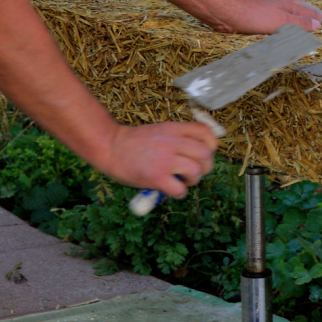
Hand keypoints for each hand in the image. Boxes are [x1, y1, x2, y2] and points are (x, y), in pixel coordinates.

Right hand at [95, 122, 218, 198]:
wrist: (110, 147)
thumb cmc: (134, 142)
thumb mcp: (160, 131)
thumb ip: (177, 139)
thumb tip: (197, 156)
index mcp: (174, 128)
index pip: (205, 131)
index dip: (211, 145)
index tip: (205, 153)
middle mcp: (172, 142)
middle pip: (206, 154)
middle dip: (205, 167)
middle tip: (193, 172)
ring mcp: (165, 159)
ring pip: (196, 171)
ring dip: (193, 180)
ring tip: (181, 181)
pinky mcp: (156, 177)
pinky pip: (180, 189)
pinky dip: (179, 193)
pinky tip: (170, 189)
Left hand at [213, 0, 321, 34]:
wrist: (230, 14)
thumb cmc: (256, 17)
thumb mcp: (282, 21)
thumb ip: (300, 23)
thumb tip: (318, 24)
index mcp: (289, 6)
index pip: (311, 13)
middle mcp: (282, 6)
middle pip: (303, 8)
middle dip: (315, 12)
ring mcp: (272, 10)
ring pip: (293, 12)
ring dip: (303, 15)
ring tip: (309, 18)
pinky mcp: (262, 17)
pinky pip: (283, 18)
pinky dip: (291, 21)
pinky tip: (286, 25)